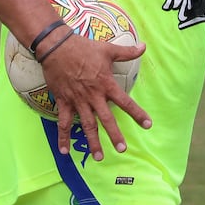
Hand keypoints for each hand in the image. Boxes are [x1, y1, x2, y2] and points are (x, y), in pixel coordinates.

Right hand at [41, 36, 150, 160]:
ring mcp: (78, 101)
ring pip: (87, 125)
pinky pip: (63, 123)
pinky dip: (63, 137)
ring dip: (93, 141)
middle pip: (106, 119)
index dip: (137, 113)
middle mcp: (93, 96)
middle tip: (122, 149)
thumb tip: (144, 47)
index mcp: (106, 84)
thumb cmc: (84, 48)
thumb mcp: (108, 49)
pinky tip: (64, 151)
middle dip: (115, 135)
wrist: (57, 48)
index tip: (147, 125)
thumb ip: (127, 52)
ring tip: (99, 157)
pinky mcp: (64, 102)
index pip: (125, 102)